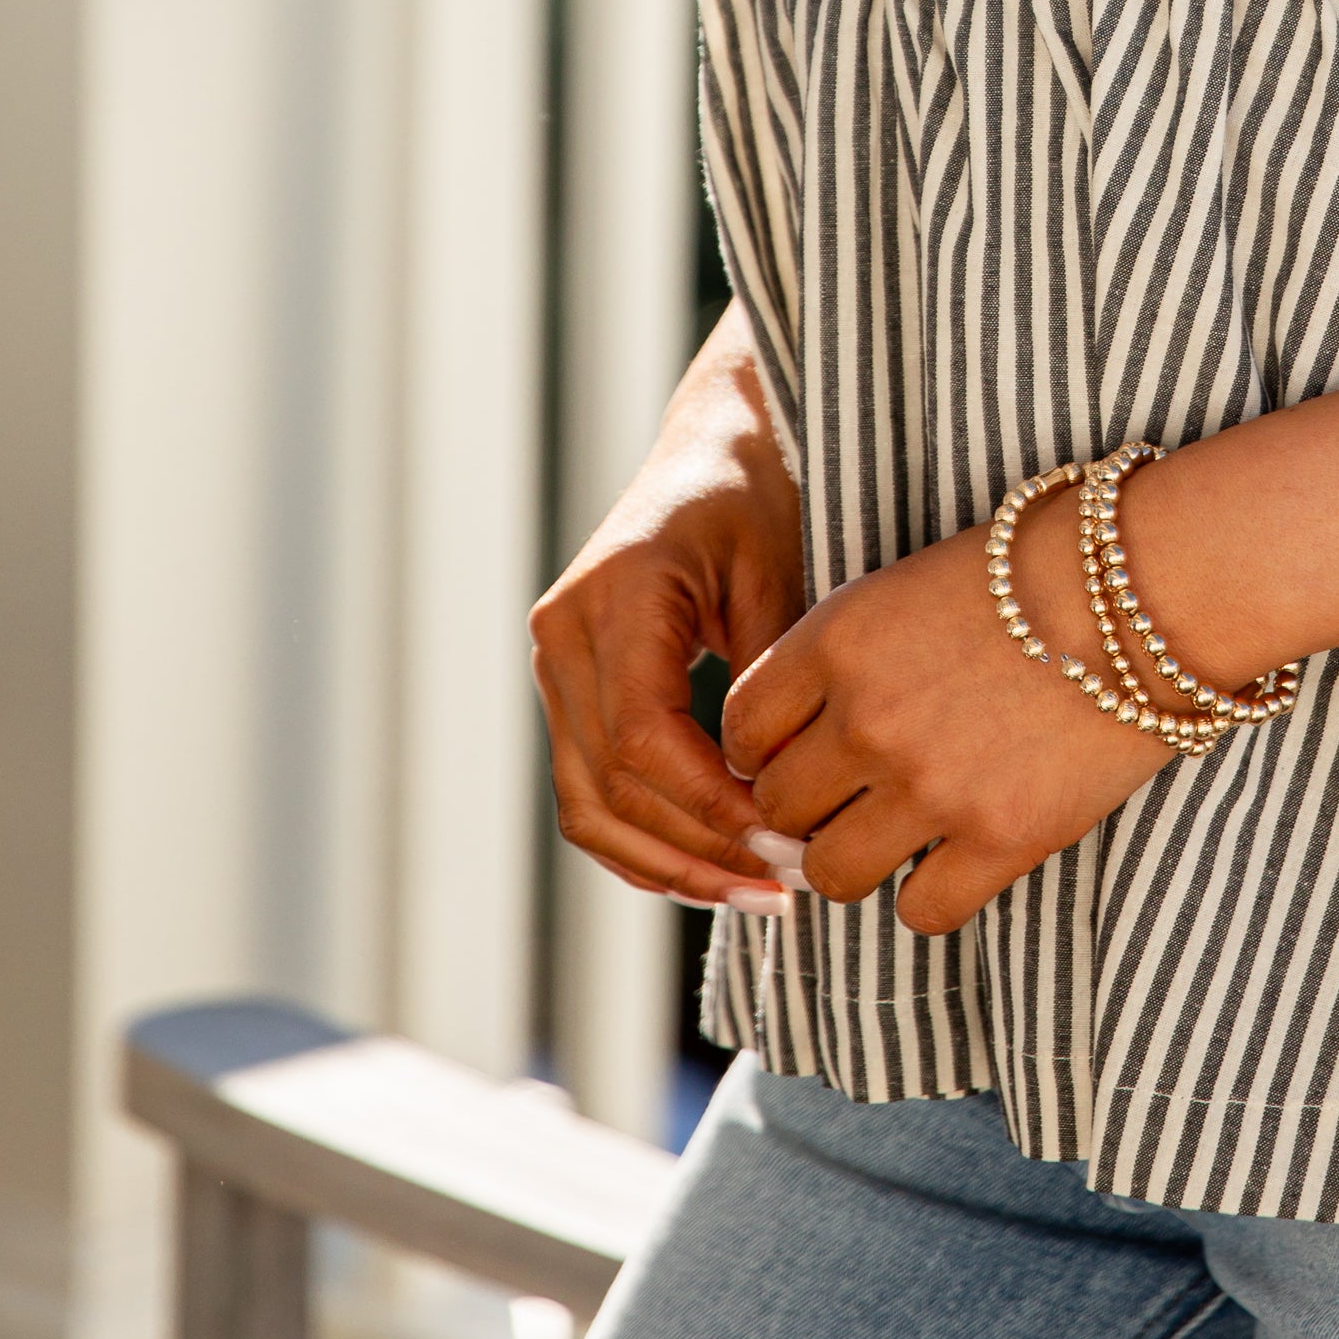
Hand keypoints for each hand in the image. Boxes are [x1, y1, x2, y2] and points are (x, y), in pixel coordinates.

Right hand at [532, 310, 810, 913]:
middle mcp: (563, 635)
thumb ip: (768, 683)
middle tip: (783, 887)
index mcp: (612, 597)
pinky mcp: (570, 687)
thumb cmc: (758, 496)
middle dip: (696, 851)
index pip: (641, 737)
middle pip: (608, 785)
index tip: (783, 839)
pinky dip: (646, 839)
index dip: (709, 804)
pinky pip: (592, 787)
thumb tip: (779, 800)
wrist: (717, 445)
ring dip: (668, 864)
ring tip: (756, 894)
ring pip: (588, 805)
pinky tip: (713, 866)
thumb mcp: (778, 574)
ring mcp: (556, 663)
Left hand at [721, 489, 1172, 937]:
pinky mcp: (1001, 838)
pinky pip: (920, 911)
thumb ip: (844, 656)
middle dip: (804, 808)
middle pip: (777, 809)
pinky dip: (930, 893)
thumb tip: (796, 740)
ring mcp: (932, 787)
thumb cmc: (1040, 566)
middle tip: (847, 797)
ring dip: (854, 858)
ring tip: (895, 832)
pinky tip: (958, 854)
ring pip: (831, 872)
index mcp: (838, 640)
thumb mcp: (912, 585)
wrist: (1156, 582)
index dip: (760, 748)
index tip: (794, 750)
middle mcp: (868, 718)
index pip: (741, 727)